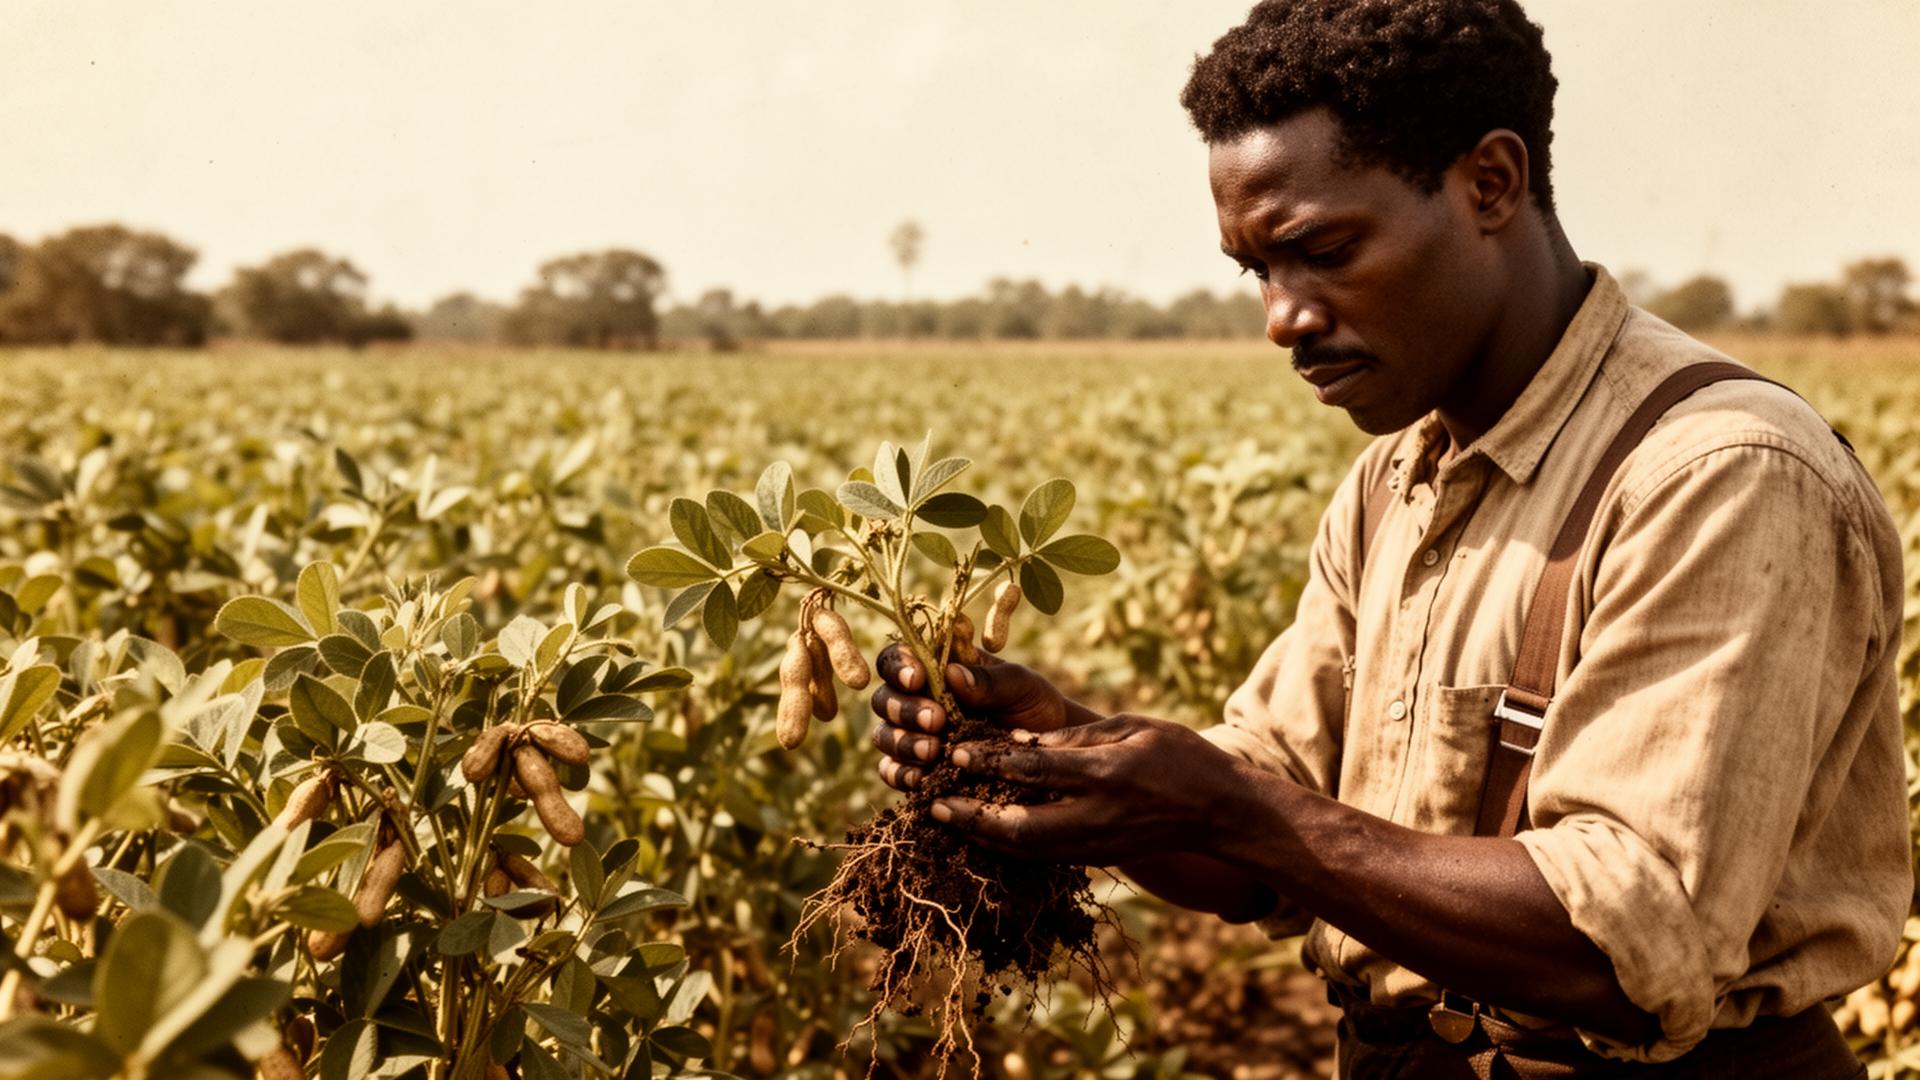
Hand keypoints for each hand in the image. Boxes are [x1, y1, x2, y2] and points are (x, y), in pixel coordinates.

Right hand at [868, 643, 1076, 791]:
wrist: (1051, 757)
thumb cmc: (1034, 708)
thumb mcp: (1022, 686)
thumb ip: (990, 679)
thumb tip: (952, 674)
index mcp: (937, 668)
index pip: (898, 658)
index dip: (899, 665)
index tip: (919, 678)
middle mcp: (917, 700)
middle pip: (884, 698)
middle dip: (905, 709)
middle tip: (937, 720)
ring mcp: (914, 736)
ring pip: (883, 735)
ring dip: (903, 742)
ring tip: (934, 750)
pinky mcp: (917, 770)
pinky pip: (892, 772)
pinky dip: (901, 774)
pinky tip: (922, 778)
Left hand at [930, 714, 1241, 864]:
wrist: (1220, 812)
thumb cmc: (1179, 756)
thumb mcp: (1132, 726)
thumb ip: (1078, 735)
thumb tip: (1022, 739)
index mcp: (1107, 774)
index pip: (1037, 769)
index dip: (990, 762)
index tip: (956, 751)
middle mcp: (1097, 816)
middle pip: (1021, 825)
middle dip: (973, 817)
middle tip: (934, 804)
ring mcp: (1096, 844)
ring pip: (1026, 848)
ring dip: (982, 836)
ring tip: (946, 819)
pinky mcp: (1097, 858)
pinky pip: (1042, 855)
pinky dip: (1007, 844)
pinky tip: (983, 831)